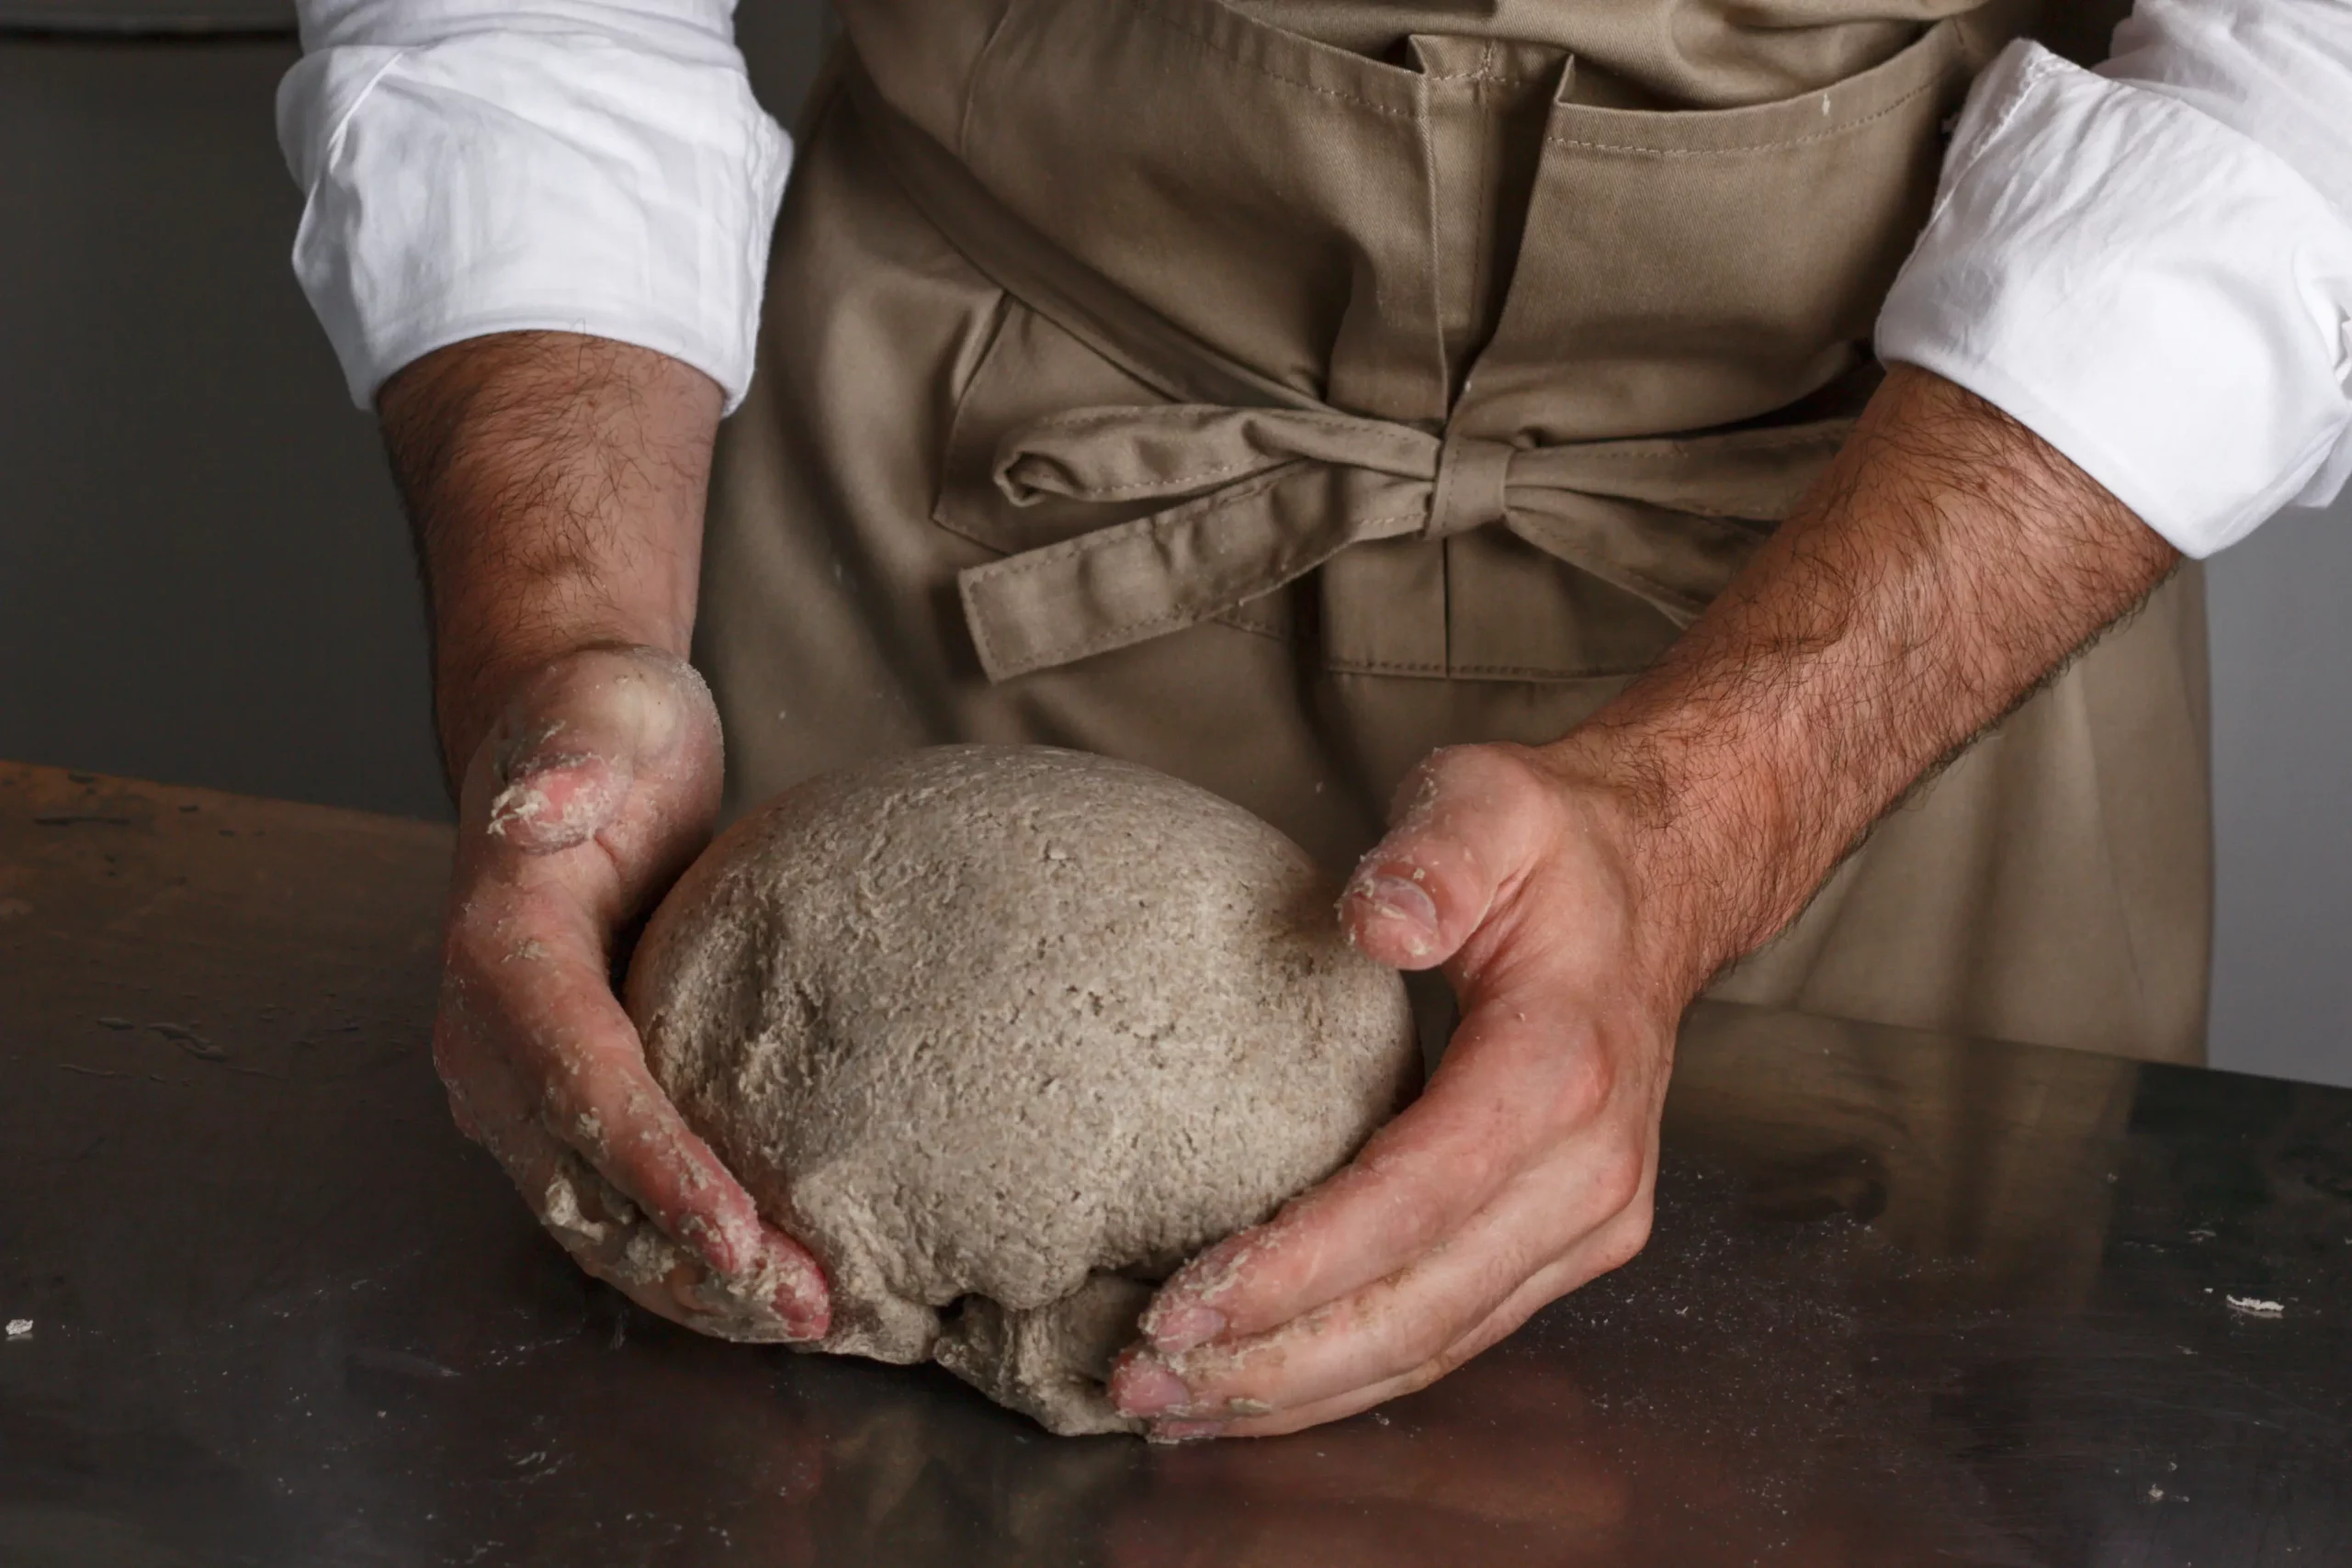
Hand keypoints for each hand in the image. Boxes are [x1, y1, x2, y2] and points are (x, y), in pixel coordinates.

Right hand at [432, 644, 827, 1340]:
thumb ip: (574, 759)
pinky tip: (766, 1284)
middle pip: (583, 1176)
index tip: (737, 1231)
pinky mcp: (564, 1095)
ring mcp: (518, 1078)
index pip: (578, 1079)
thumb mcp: (601, 712)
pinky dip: (682, 1250)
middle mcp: (488, 1035)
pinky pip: (612, 1196)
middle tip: (802, 1306)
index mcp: (499, 951)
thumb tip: (539, 805)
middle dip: (689, 1256)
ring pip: (593, 1211)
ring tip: (803, 1317)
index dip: (653, 1166)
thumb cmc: (601, 721)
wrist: (573, 740)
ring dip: (692, 1278)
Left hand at [1109, 743, 1691, 1437]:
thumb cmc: (1554, 845)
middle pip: (1418, 1308)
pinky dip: (1350, 1374)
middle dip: (1274, 1363)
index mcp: (1560, 1071)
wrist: (1658, 884)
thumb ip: (1435, 852)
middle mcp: (1588, 1173)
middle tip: (1141, 1383)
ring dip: (1300, 1392)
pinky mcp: (1569, 1245)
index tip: (1180, 1303)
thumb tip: (1378, 919)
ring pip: (1434, 1344)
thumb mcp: (1489, 802)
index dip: (1296, 1268)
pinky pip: (1452, 1332)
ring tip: (1173, 1407)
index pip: (1413, 1201)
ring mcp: (1590, 1222)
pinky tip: (1259, 1388)